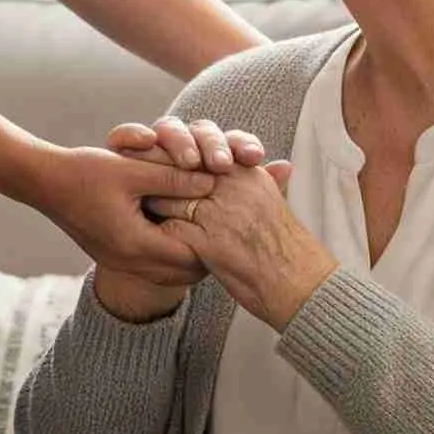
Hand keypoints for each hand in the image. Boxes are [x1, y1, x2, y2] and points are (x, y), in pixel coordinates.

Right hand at [85, 118, 270, 321]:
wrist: (43, 183)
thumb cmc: (84, 172)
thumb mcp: (133, 169)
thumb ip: (174, 177)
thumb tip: (213, 180)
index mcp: (135, 244)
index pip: (192, 258)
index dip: (218, 245)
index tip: (238, 227)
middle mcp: (129, 261)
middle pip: (186, 274)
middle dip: (211, 257)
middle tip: (233, 236)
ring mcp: (121, 262)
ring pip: (172, 273)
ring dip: (192, 256)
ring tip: (215, 236)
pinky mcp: (116, 256)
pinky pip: (156, 265)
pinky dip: (174, 252)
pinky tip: (185, 231)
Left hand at [150, 160, 332, 330]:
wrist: (298, 285)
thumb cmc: (286, 249)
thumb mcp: (275, 205)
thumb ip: (265, 181)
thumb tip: (275, 166)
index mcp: (248, 173)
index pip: (203, 148)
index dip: (177, 151)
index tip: (155, 153)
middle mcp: (234, 186)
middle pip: (182, 166)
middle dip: (156, 169)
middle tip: (135, 172)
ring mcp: (221, 212)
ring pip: (170, 195)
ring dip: (153, 201)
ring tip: (137, 205)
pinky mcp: (209, 240)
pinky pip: (170, 228)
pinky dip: (156, 231)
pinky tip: (147, 236)